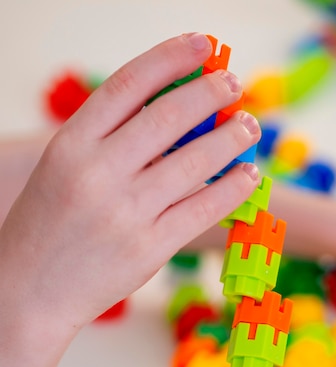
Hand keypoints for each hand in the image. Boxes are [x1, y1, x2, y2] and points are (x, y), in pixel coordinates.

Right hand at [0, 33, 260, 330]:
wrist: (26, 292)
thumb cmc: (49, 225)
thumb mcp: (65, 169)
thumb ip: (112, 141)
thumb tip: (182, 115)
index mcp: (71, 144)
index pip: (129, 85)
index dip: (171, 58)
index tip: (203, 45)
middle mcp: (98, 172)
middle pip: (169, 116)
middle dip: (210, 93)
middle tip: (234, 84)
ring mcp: (125, 211)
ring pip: (195, 161)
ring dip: (232, 138)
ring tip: (250, 125)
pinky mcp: (149, 247)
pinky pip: (204, 208)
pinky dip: (234, 187)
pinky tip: (249, 174)